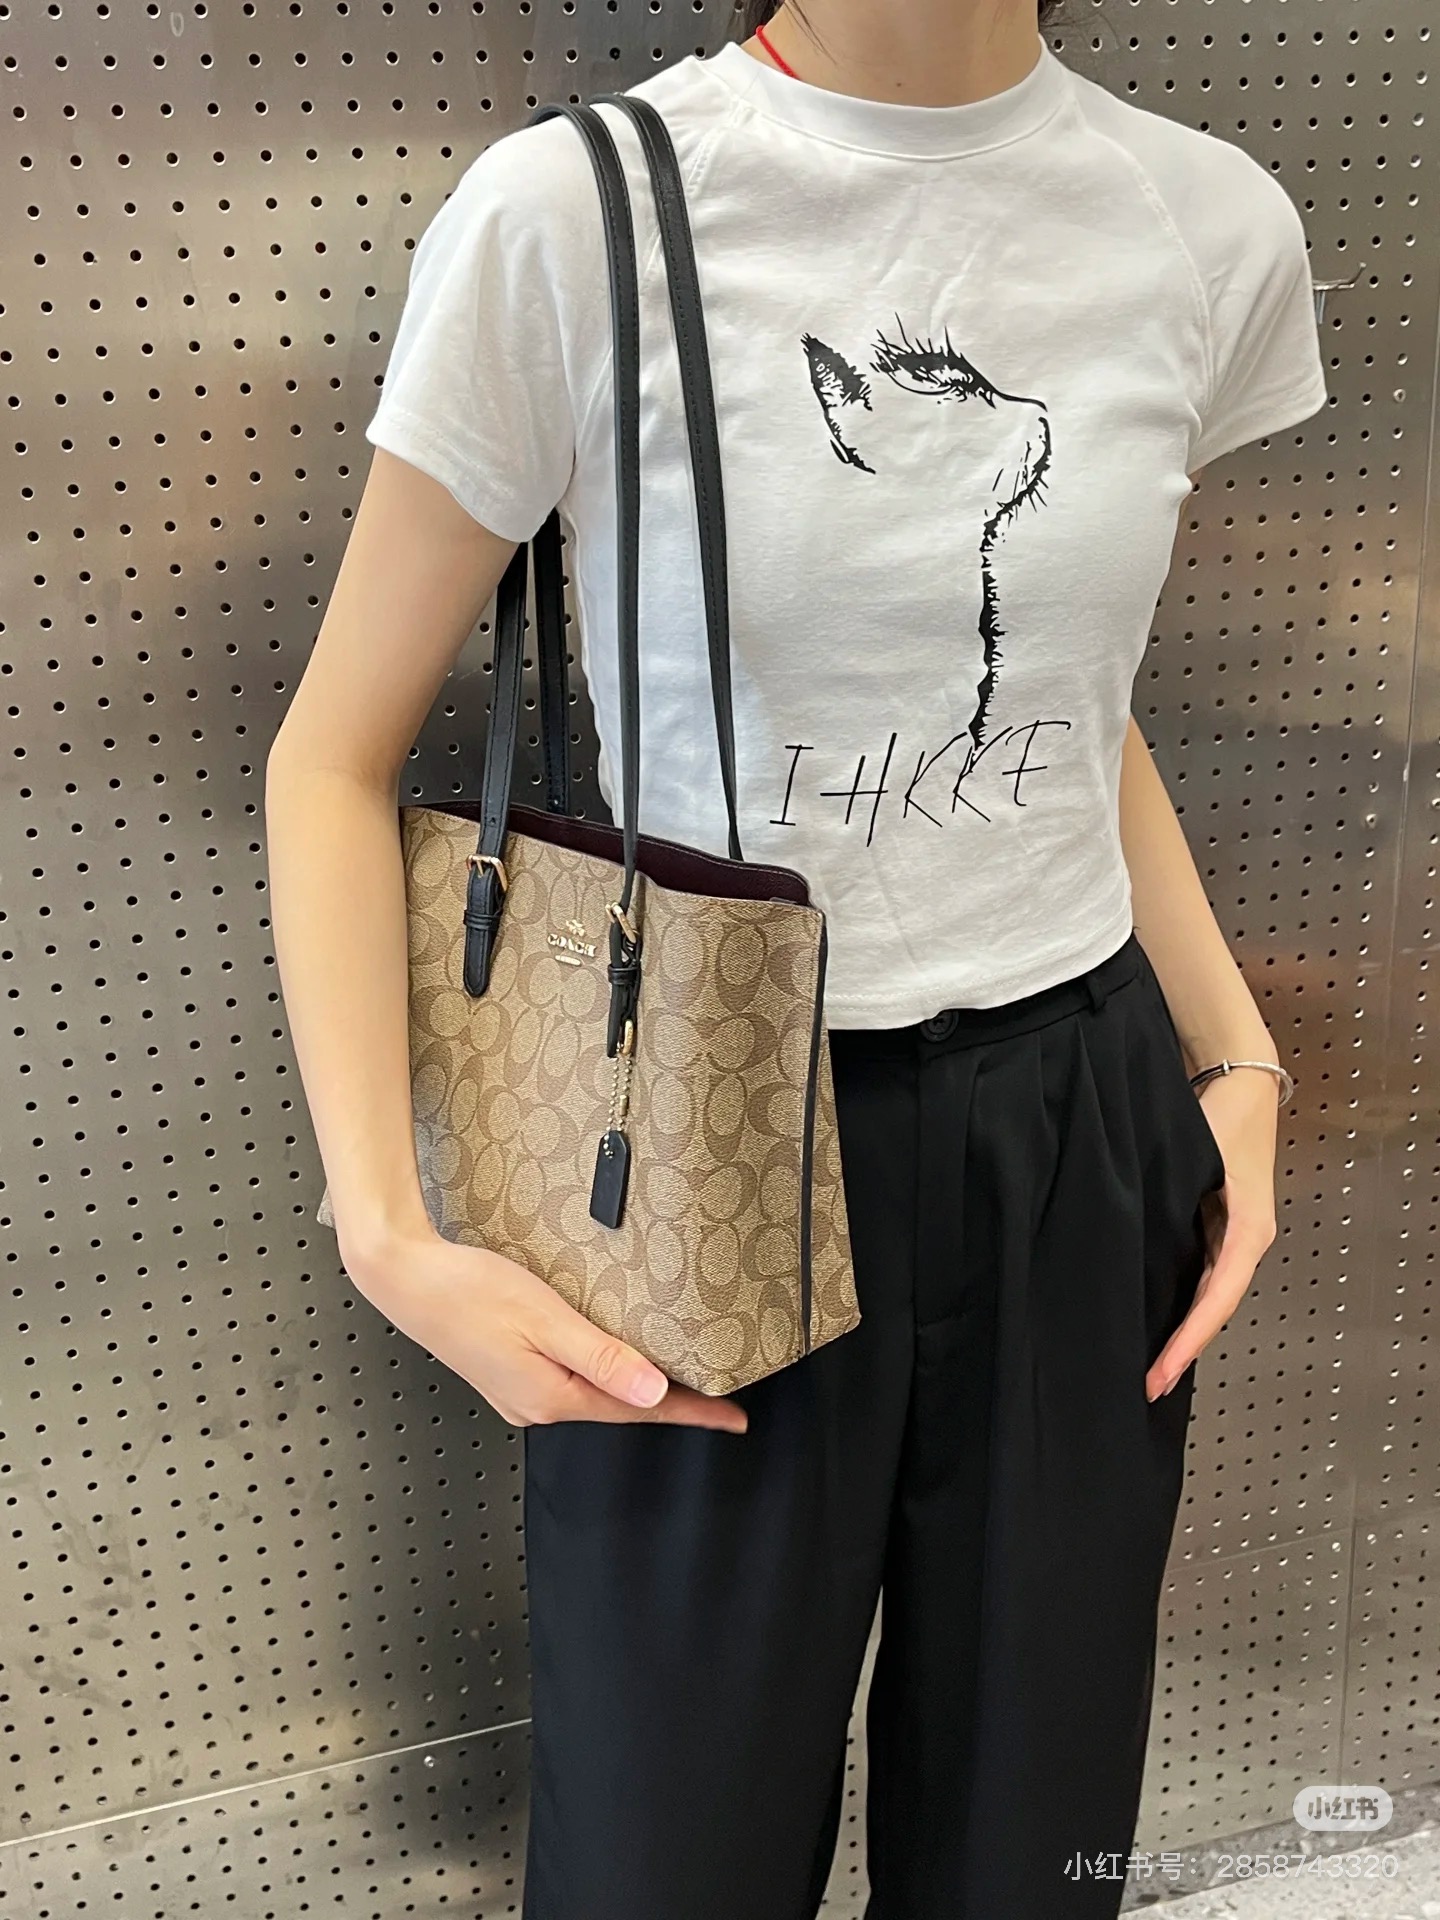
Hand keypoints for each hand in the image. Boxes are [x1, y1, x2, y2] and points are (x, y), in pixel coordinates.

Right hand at [341, 1224, 749, 1432]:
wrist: (404, 1277)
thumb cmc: (468, 1290)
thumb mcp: (546, 1319)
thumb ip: (601, 1358)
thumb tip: (652, 1393)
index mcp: (552, 1397)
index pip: (638, 1410)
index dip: (691, 1411)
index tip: (734, 1418)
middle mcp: (536, 1405)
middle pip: (619, 1408)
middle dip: (668, 1404)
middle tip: (716, 1397)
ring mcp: (519, 1393)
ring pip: (595, 1396)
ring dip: (634, 1389)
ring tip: (675, 1380)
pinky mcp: (508, 1373)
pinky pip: (570, 1382)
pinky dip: (602, 1376)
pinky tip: (612, 1360)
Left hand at [1145, 1066, 1279, 1401]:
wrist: (1238, 1081)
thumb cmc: (1216, 1115)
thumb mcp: (1196, 1154)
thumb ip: (1168, 1192)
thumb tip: (1128, 1233)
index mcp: (1248, 1231)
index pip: (1217, 1299)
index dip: (1188, 1340)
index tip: (1161, 1372)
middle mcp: (1246, 1242)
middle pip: (1214, 1309)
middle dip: (1183, 1350)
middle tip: (1146, 1387)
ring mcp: (1234, 1238)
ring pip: (1208, 1298)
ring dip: (1182, 1332)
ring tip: (1149, 1370)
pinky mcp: (1219, 1230)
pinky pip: (1202, 1278)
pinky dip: (1182, 1306)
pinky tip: (1156, 1324)